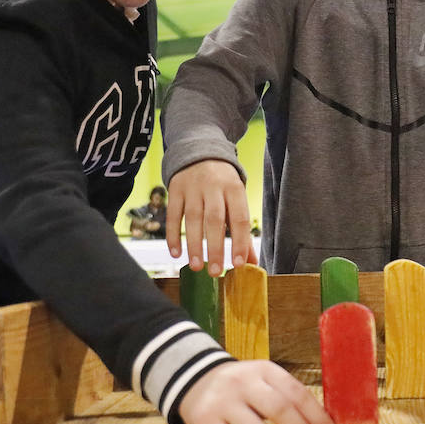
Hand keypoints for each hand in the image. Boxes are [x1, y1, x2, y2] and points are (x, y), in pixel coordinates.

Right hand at [167, 159, 256, 275]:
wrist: (199, 151)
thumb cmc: (223, 184)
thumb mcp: (236, 199)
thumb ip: (242, 231)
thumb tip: (251, 263)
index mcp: (234, 189)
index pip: (239, 218)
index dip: (240, 242)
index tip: (239, 264)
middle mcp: (213, 187)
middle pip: (215, 220)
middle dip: (216, 248)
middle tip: (215, 272)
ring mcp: (192, 187)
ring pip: (193, 218)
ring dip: (194, 245)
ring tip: (196, 267)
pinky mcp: (175, 189)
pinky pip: (173, 215)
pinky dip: (173, 235)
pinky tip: (176, 253)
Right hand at [178, 361, 339, 423]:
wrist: (194, 379)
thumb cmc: (242, 388)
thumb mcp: (264, 381)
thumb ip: (288, 397)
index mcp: (264, 370)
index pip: (298, 393)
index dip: (319, 418)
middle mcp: (243, 382)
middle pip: (280, 409)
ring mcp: (222, 401)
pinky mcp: (204, 420)